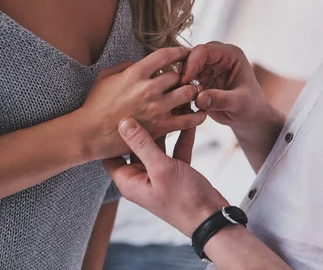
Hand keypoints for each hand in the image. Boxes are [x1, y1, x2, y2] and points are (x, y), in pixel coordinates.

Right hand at [78, 47, 206, 159]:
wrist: (89, 133)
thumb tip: (142, 62)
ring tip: (193, 94)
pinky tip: (199, 113)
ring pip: (188, 93)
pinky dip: (197, 115)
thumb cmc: (95, 104)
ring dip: (192, 92)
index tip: (187, 53)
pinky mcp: (161, 127)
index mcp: (135, 74)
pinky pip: (188, 119)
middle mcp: (148, 89)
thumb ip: (126, 66)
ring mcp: (156, 109)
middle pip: (179, 75)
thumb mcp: (106, 77)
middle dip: (184, 75)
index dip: (180, 51)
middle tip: (188, 78)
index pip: (166, 55)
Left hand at [103, 118, 227, 237]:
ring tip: (167, 106)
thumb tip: (123, 122)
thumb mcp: (161, 168)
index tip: (115, 113)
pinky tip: (187, 118)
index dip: (111, 136)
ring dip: (163, 128)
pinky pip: (175, 150)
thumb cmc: (183, 200)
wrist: (211, 219)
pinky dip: (180, 136)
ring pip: (157, 146)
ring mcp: (159, 175)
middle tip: (143, 102)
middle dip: (140, 126)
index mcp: (129, 181)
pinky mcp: (177, 173)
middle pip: (135, 147)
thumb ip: (143, 144)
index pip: (110, 154)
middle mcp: (141, 177)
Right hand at [180, 42, 272, 129]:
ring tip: (179, 97)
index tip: (184, 81)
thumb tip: (200, 99)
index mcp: (231, 55)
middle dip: (183, 72)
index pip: (205, 51)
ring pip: (185, 68)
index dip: (192, 63)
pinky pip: (185, 80)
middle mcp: (218, 57)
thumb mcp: (240, 103)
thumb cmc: (250, 107)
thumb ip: (222, 100)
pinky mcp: (201, 78)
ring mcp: (208, 67)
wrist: (249, 117)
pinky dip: (181, 89)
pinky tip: (181, 101)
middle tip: (177, 90)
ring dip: (180, 81)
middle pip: (191, 56)